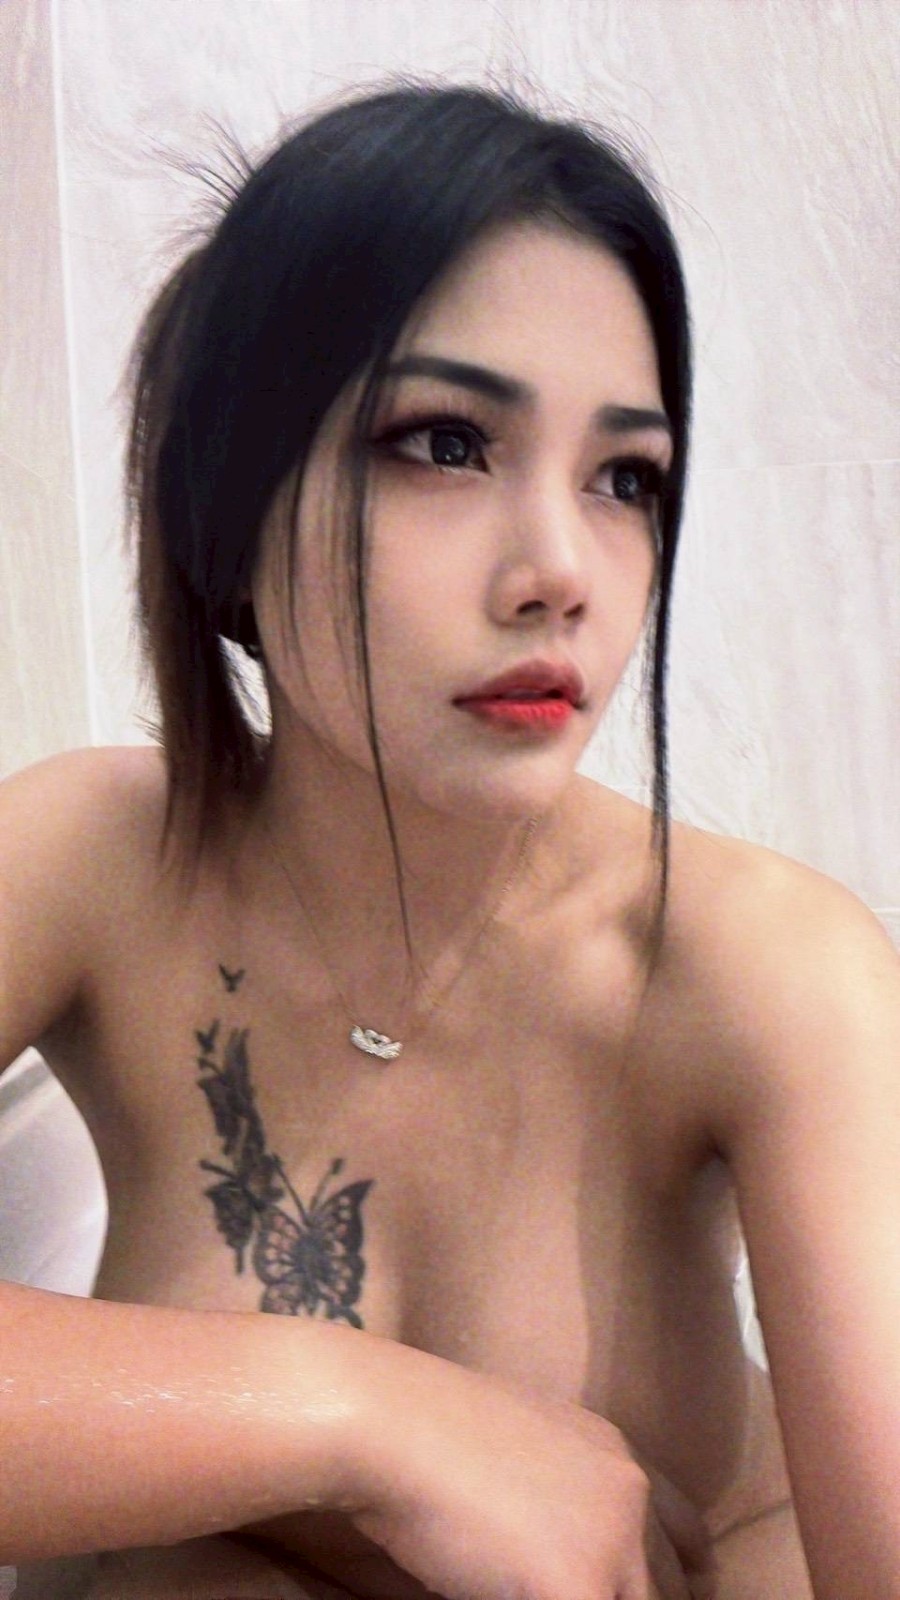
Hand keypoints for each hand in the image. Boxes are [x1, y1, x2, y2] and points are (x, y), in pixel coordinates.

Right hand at [350, 1355, 712, 1599]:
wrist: (389, 1423)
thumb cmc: (423, 1433)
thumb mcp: (514, 1452)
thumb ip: (554, 1502)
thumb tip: (551, 1554)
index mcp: (615, 1456)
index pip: (687, 1536)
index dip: (679, 1579)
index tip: (662, 1594)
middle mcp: (628, 1492)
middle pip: (670, 1589)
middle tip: (591, 1597)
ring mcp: (613, 1542)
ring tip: (548, 1596)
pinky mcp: (581, 1588)